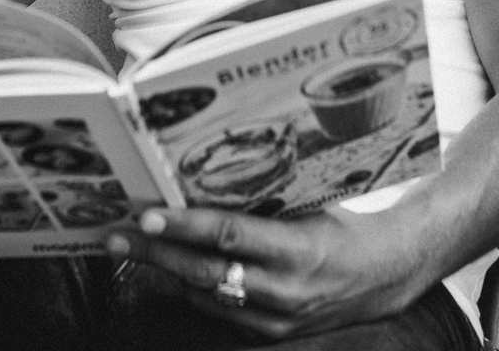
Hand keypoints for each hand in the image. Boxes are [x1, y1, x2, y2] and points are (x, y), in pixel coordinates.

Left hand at [106, 205, 425, 340]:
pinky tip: (156, 273)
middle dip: (154, 254)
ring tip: (122, 250)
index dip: (184, 227)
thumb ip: (264, 195)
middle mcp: (282, 291)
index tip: (148, 214)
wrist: (385, 275)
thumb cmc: (345, 222)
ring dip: (158, 273)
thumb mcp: (311, 201)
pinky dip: (183, 290)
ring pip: (202, 295)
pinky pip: (216, 311)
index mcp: (297, 251)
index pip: (228, 236)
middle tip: (114, 235)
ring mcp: (274, 319)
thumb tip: (207, 167)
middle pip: (204, 272)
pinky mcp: (268, 333)